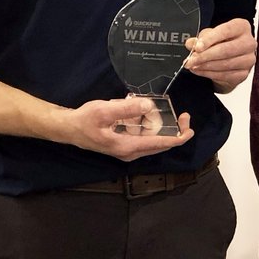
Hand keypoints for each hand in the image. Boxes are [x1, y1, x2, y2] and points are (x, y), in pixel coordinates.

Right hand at [54, 96, 192, 161]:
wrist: (68, 128)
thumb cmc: (84, 121)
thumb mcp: (104, 111)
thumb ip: (127, 109)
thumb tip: (149, 106)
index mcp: (128, 147)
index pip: (160, 145)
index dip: (179, 137)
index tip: (190, 128)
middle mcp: (131, 152)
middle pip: (161, 144)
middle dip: (175, 130)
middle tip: (183, 115)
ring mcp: (127, 149)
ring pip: (152, 138)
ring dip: (157, 125)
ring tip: (150, 107)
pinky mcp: (124, 143)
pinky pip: (142, 135)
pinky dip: (145, 124)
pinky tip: (137, 110)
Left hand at [184, 18, 256, 92]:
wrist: (229, 60)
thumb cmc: (221, 43)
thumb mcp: (209, 36)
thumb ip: (201, 39)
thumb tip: (191, 43)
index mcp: (241, 27)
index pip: (226, 31)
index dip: (210, 40)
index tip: (197, 47)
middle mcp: (249, 42)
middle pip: (226, 50)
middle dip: (205, 56)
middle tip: (191, 60)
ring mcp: (248, 59)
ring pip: (225, 64)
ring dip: (205, 66)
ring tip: (193, 65)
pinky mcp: (244, 74)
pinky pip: (225, 75)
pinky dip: (209, 74)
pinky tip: (200, 71)